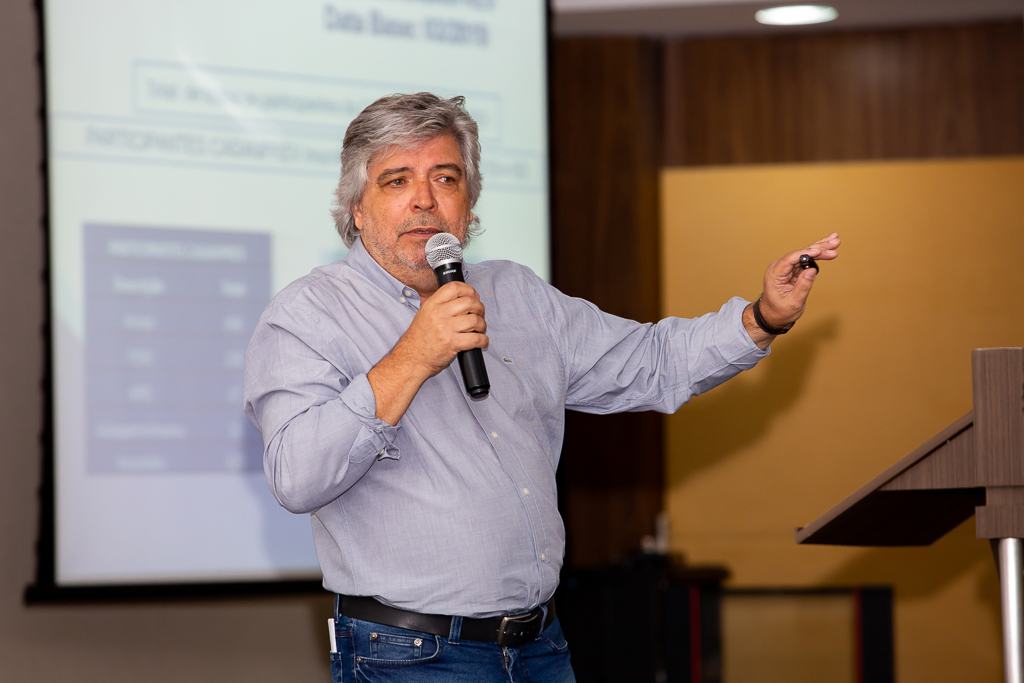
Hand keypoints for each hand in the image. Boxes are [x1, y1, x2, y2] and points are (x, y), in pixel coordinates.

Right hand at [368, 281, 486, 423]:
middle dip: (479, 308)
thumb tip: (463, 299)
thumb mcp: (424, 314)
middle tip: (479, 313)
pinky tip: (481, 341)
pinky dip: (483, 340)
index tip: (474, 295)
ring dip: (482, 325)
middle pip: (469, 302)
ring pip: (475, 320)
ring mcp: (446, 328)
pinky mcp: (452, 343)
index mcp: (432, 305)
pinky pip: (476, 339)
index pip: (454, 287)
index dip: (468, 289)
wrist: (411, 359)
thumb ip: (440, 305)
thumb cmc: (418, 339)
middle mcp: (439, 314)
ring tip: (479, 329)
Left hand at [743, 233, 840, 347]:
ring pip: (805, 254)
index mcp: (775, 274)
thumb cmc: (780, 311)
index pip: (790, 259)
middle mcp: (779, 267)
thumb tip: (812, 270)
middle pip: (800, 254)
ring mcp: (786, 267)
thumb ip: (802, 286)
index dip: (805, 253)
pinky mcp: (793, 269)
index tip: (819, 251)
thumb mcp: (793, 302)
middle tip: (835, 243)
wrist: (773, 315)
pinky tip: (827, 246)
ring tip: (835, 241)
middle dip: (818, 248)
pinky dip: (818, 253)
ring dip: (821, 248)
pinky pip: (806, 259)